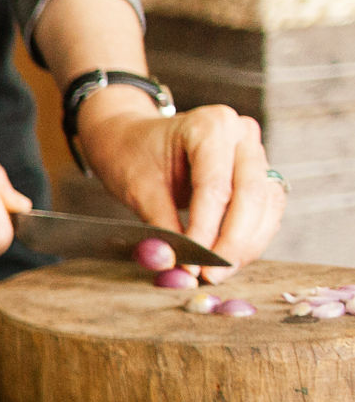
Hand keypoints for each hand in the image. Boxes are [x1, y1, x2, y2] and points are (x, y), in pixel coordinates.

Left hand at [77, 97, 280, 277]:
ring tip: (217, 273)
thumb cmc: (133, 155)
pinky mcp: (260, 173)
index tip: (192, 265)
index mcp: (211, 125)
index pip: (216, 187)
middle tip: (209, 275)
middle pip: (251, 196)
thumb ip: (160, 227)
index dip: (206, 231)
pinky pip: (267, 209)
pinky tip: (230, 259)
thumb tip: (174, 268)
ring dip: (246, 245)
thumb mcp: (138, 189)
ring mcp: (255, 152)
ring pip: (267, 205)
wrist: (134, 138)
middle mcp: (241, 134)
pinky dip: (251, 238)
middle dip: (232, 243)